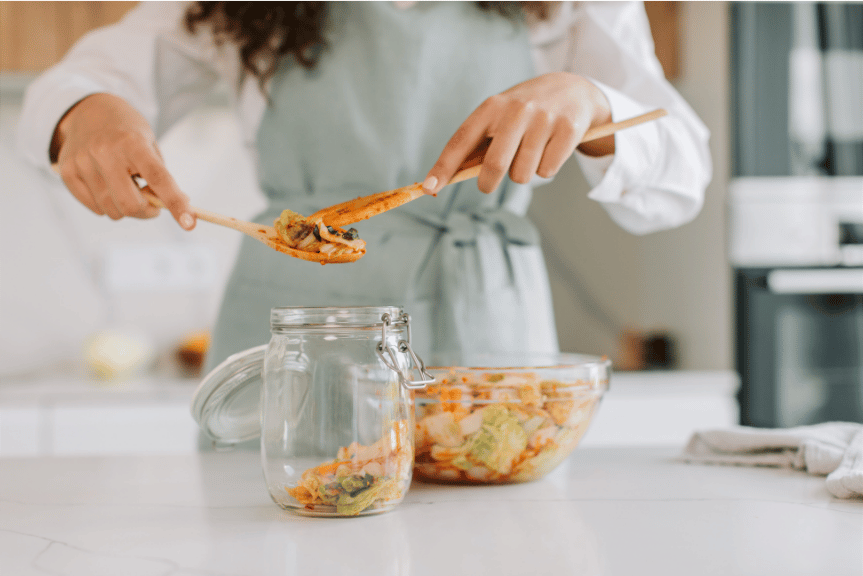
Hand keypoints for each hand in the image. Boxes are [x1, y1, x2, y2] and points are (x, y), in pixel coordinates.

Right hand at [51, 93, 195, 228]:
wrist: (88, 111)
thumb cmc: (127, 132)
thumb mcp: (149, 144)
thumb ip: (160, 176)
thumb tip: (171, 207)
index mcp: (133, 143)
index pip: (159, 178)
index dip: (175, 203)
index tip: (190, 224)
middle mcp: (105, 152)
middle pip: (130, 204)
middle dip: (147, 212)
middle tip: (152, 204)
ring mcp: (82, 162)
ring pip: (111, 210)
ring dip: (125, 209)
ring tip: (126, 186)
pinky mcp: (66, 171)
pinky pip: (94, 207)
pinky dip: (106, 205)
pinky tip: (108, 185)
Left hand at [422, 72, 613, 194]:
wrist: (574, 90)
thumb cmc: (526, 111)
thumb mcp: (500, 116)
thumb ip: (477, 144)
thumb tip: (446, 179)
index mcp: (492, 107)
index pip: (461, 140)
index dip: (444, 166)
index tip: (430, 187)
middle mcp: (516, 110)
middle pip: (494, 164)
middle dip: (487, 183)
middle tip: (487, 185)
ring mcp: (544, 119)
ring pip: (522, 174)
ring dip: (522, 174)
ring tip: (530, 155)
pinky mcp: (568, 129)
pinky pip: (547, 170)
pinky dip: (546, 169)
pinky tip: (550, 149)